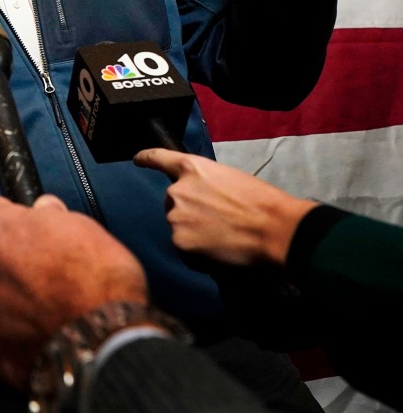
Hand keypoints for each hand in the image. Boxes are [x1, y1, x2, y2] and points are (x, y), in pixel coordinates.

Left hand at [0, 195, 146, 388]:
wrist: (101, 335)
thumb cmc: (98, 275)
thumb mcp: (86, 227)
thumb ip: (52, 216)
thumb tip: (43, 208)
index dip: (17, 223)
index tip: (33, 235)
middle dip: (10, 266)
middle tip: (44, 280)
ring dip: (6, 303)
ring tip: (42, 316)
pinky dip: (6, 339)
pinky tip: (33, 341)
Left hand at [134, 148, 316, 266]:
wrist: (276, 230)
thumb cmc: (264, 203)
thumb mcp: (231, 181)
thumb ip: (208, 187)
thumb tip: (204, 203)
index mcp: (192, 169)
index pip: (161, 159)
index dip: (147, 158)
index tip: (137, 159)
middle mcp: (177, 191)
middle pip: (172, 203)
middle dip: (188, 212)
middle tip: (217, 223)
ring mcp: (175, 217)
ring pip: (179, 227)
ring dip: (194, 233)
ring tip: (224, 239)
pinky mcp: (180, 242)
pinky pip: (185, 250)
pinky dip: (199, 253)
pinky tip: (220, 253)